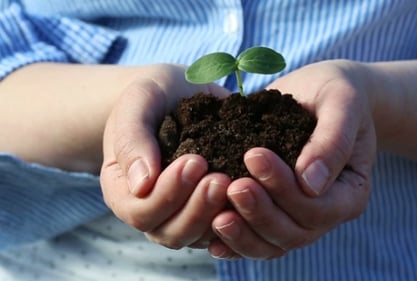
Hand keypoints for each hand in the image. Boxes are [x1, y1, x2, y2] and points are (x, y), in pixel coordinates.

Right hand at [100, 64, 232, 247]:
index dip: (167, 194)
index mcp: (123, 189)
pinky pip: (224, 227)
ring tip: (236, 183)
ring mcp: (181, 213)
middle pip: (170, 233)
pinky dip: (238, 216)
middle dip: (197, 208)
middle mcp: (150, 209)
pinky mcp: (209, 210)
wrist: (179, 93)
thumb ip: (132, 138)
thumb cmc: (152, 96)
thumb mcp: (138, 103)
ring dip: (217, 214)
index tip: (195, 161)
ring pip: (198, 236)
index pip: (140, 211)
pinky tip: (253, 193)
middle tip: (220, 178)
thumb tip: (142, 184)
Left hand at [208, 60, 376, 258]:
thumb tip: (311, 183)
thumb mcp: (342, 105)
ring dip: (244, 234)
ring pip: (272, 244)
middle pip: (293, 233)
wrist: (320, 94)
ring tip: (216, 216)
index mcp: (349, 193)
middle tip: (232, 184)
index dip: (284, 189)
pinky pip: (256, 238)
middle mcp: (325, 213)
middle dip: (260, 212)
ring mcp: (298, 218)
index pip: (317, 207)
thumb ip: (332, 141)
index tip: (253, 155)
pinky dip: (234, 242)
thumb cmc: (335, 94)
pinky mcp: (274, 212)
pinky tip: (210, 236)